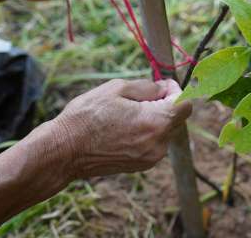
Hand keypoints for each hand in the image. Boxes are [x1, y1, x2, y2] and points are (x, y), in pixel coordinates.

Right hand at [50, 79, 190, 178]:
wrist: (64, 150)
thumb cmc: (87, 116)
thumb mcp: (117, 88)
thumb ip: (148, 87)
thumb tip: (165, 89)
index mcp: (156, 122)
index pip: (186, 104)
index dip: (176, 90)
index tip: (160, 85)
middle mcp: (159, 143)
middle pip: (178, 118)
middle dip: (166, 103)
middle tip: (140, 96)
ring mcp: (151, 157)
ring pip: (166, 131)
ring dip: (155, 118)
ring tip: (127, 113)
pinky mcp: (141, 165)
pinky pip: (154, 143)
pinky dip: (147, 132)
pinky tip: (124, 127)